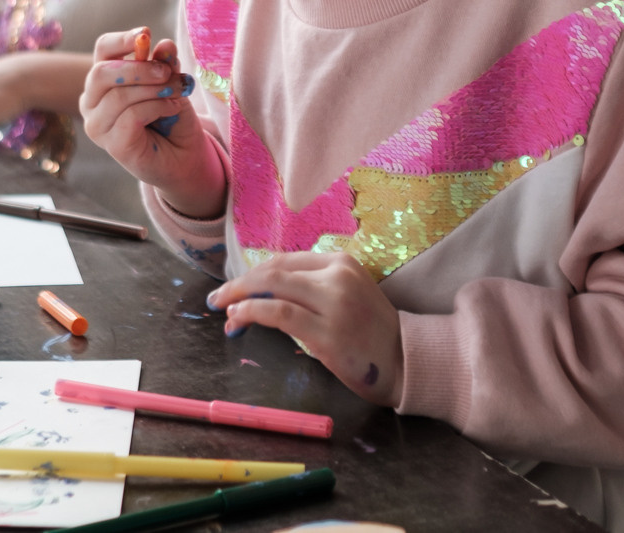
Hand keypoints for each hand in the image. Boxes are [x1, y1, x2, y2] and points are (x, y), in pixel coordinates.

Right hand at [79, 27, 223, 216]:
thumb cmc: (172, 117)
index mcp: (102, 80)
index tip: (146, 33)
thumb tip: (164, 45)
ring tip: (178, 92)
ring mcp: (97, 126)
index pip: (102, 50)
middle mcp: (91, 102)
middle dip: (138, 68)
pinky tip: (173, 108)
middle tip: (167, 71)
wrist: (184, 157)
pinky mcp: (112, 145)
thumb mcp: (171, 83)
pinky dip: (157, 106)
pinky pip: (132, 116)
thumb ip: (165, 65)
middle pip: (102, 72)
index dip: (122, 39)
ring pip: (119, 95)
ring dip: (155, 89)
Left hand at [206, 252, 404, 406]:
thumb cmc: (370, 333)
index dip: (253, 274)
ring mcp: (334, 304)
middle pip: (274, 270)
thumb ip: (311, 288)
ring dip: (240, 299)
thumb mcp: (345, 296)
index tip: (235, 290)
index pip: (285, 261)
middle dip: (239, 284)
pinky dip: (253, 313)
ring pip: (273, 288)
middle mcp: (337, 276)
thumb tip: (260, 292)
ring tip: (225, 314)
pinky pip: (280, 315)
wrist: (406, 362)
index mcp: (341, 262)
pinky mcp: (328, 333)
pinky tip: (239, 320)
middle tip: (217, 299)